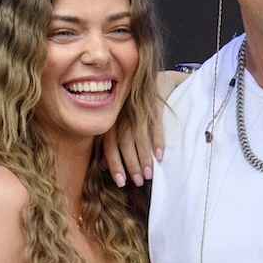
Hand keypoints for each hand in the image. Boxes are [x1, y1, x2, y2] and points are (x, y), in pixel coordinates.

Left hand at [101, 69, 189, 186]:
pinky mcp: (155, 103)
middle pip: (124, 143)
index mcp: (112, 119)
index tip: (120, 182)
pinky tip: (160, 155)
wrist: (157, 80)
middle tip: (137, 181)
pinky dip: (157, 140)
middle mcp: (122, 114)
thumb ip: (111, 142)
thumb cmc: (136, 106)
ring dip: (143, 157)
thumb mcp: (121, 121)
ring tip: (148, 174)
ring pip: (138, 136)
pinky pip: (155, 123)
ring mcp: (138, 108)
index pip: (109, 144)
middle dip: (130, 164)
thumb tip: (103, 166)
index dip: (114, 163)